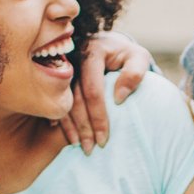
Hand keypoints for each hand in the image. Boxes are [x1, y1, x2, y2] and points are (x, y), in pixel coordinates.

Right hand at [58, 31, 152, 152]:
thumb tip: (119, 99)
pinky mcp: (56, 77)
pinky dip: (59, 118)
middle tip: (90, 149)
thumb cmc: (126, 55)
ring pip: (63, 102)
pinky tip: (66, 134)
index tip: (104, 139)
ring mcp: (61, 69)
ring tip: (79, 145)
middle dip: (83, 127)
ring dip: (70, 127)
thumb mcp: (138, 58)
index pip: (93, 90)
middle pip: (75, 99)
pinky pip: (55, 100)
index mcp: (92, 53)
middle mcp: (73, 59)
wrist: (108, 44)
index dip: (98, 116)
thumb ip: (135, 74)